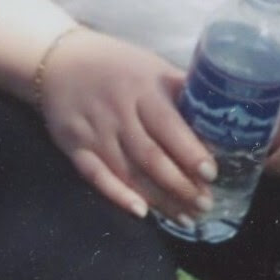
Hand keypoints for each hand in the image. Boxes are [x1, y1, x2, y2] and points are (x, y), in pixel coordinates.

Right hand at [35, 27, 215, 221]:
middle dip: (180, 185)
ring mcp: (94, 132)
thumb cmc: (117, 65)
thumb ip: (181, 91)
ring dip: (158, 199)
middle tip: (204, 205)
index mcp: (143, 90)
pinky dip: (117, 195)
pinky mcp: (73, 147)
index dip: (190, 153)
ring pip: (128, 172)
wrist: (57, 61)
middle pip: (150, 156)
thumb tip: (221, 113)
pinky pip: (96, 176)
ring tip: (184, 218)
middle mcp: (119, 113)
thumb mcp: (152, 67)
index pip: (169, 126)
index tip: (211, 174)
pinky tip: (140, 212)